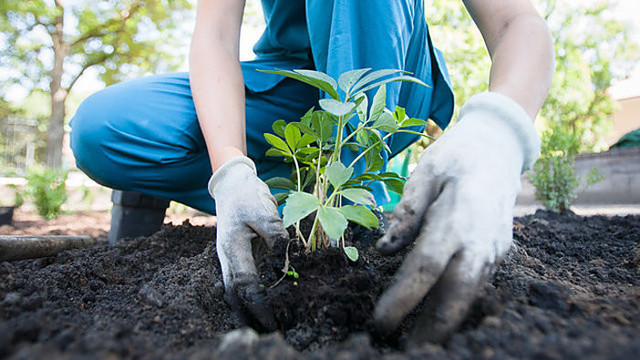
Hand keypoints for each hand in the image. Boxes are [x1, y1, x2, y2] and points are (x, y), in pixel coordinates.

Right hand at [208, 156, 287, 331]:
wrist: (231, 184)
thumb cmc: (247, 196)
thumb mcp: (264, 213)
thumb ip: (277, 238)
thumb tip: (290, 261)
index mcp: (233, 248)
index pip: (246, 284)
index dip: (259, 304)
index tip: (272, 319)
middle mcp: (227, 257)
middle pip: (234, 294)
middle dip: (250, 313)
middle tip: (270, 328)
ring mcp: (228, 257)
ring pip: (233, 289)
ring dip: (248, 305)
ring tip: (267, 320)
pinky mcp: (234, 255)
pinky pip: (239, 279)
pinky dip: (249, 293)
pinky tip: (262, 299)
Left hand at [373, 92, 539, 344]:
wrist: (500, 146)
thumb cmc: (456, 155)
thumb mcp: (425, 172)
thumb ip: (407, 211)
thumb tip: (385, 250)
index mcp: (458, 216)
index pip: (425, 267)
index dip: (402, 298)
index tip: (379, 321)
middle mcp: (480, 237)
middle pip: (457, 294)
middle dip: (433, 327)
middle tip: (408, 350)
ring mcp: (495, 245)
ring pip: (470, 293)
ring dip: (446, 320)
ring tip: (420, 342)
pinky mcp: (499, 248)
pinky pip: (477, 282)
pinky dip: (459, 302)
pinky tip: (440, 316)